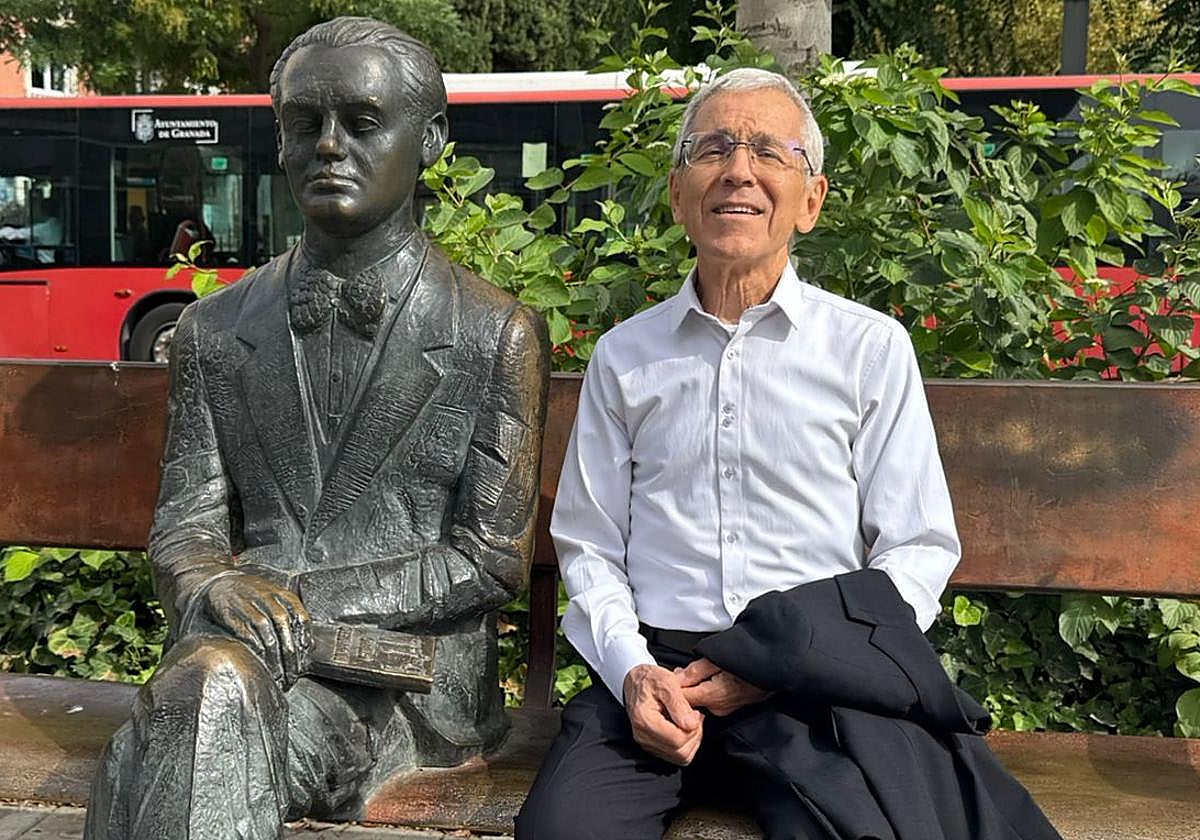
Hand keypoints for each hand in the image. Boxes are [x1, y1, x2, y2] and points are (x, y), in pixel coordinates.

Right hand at [202, 573, 310, 688]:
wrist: (220, 583)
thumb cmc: (253, 596)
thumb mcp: (276, 598)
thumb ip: (292, 616)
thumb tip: (310, 645)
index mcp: (282, 594)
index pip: (300, 617)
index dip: (305, 639)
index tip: (305, 656)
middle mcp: (267, 599)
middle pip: (284, 629)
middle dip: (290, 655)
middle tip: (293, 675)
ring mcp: (249, 606)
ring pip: (267, 635)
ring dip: (275, 659)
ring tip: (279, 676)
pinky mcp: (231, 615)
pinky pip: (248, 636)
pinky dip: (257, 652)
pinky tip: (261, 664)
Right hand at [623, 664, 704, 765]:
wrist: (636, 681)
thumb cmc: (650, 679)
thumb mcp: (668, 682)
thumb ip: (680, 704)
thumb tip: (691, 724)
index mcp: (645, 720)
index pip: (678, 740)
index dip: (693, 729)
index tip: (695, 713)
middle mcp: (643, 736)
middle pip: (680, 752)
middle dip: (694, 735)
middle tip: (695, 717)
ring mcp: (646, 743)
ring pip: (680, 757)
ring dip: (691, 741)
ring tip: (690, 721)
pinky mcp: (651, 746)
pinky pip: (675, 755)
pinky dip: (685, 744)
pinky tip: (684, 728)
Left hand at [677, 657, 770, 716]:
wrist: (774, 666)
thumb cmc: (750, 660)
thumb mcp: (718, 658)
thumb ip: (695, 670)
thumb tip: (676, 678)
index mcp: (713, 696)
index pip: (682, 698)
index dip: (672, 688)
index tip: (665, 679)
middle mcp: (718, 707)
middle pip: (689, 700)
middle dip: (682, 687)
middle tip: (680, 671)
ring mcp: (724, 709)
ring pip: (699, 699)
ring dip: (693, 687)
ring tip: (696, 672)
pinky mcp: (729, 707)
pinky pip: (710, 700)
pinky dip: (705, 690)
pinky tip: (708, 678)